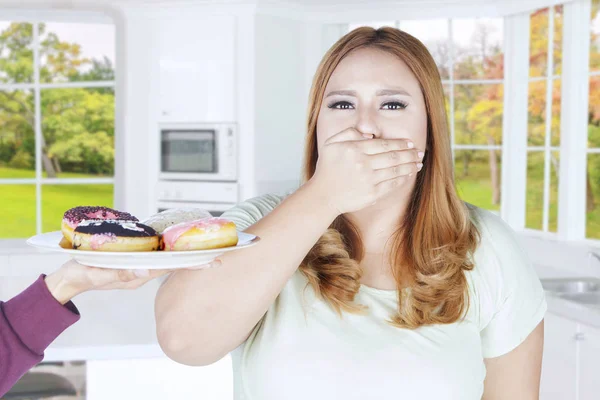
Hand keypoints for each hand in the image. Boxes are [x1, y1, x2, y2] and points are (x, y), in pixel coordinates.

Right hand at [44, 259, 219, 304]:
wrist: (69, 280)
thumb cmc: (82, 275)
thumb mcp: (97, 273)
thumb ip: (119, 273)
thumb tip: (143, 270)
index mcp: (138, 275)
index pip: (170, 268)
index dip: (191, 263)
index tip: (212, 260)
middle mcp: (142, 271)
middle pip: (174, 264)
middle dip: (195, 259)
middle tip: (220, 253)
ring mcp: (138, 268)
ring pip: (167, 260)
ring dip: (185, 255)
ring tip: (206, 248)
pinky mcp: (132, 262)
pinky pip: (155, 257)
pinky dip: (169, 252)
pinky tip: (179, 247)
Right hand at [309, 128, 422, 214]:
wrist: (323, 195)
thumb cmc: (327, 168)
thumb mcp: (331, 143)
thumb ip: (349, 132)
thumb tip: (370, 133)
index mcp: (354, 149)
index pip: (384, 144)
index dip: (400, 143)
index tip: (410, 143)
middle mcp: (362, 164)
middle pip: (393, 156)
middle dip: (410, 153)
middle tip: (419, 152)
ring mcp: (368, 180)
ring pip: (396, 170)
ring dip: (410, 165)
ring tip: (418, 162)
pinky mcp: (372, 194)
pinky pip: (392, 184)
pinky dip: (403, 178)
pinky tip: (408, 174)